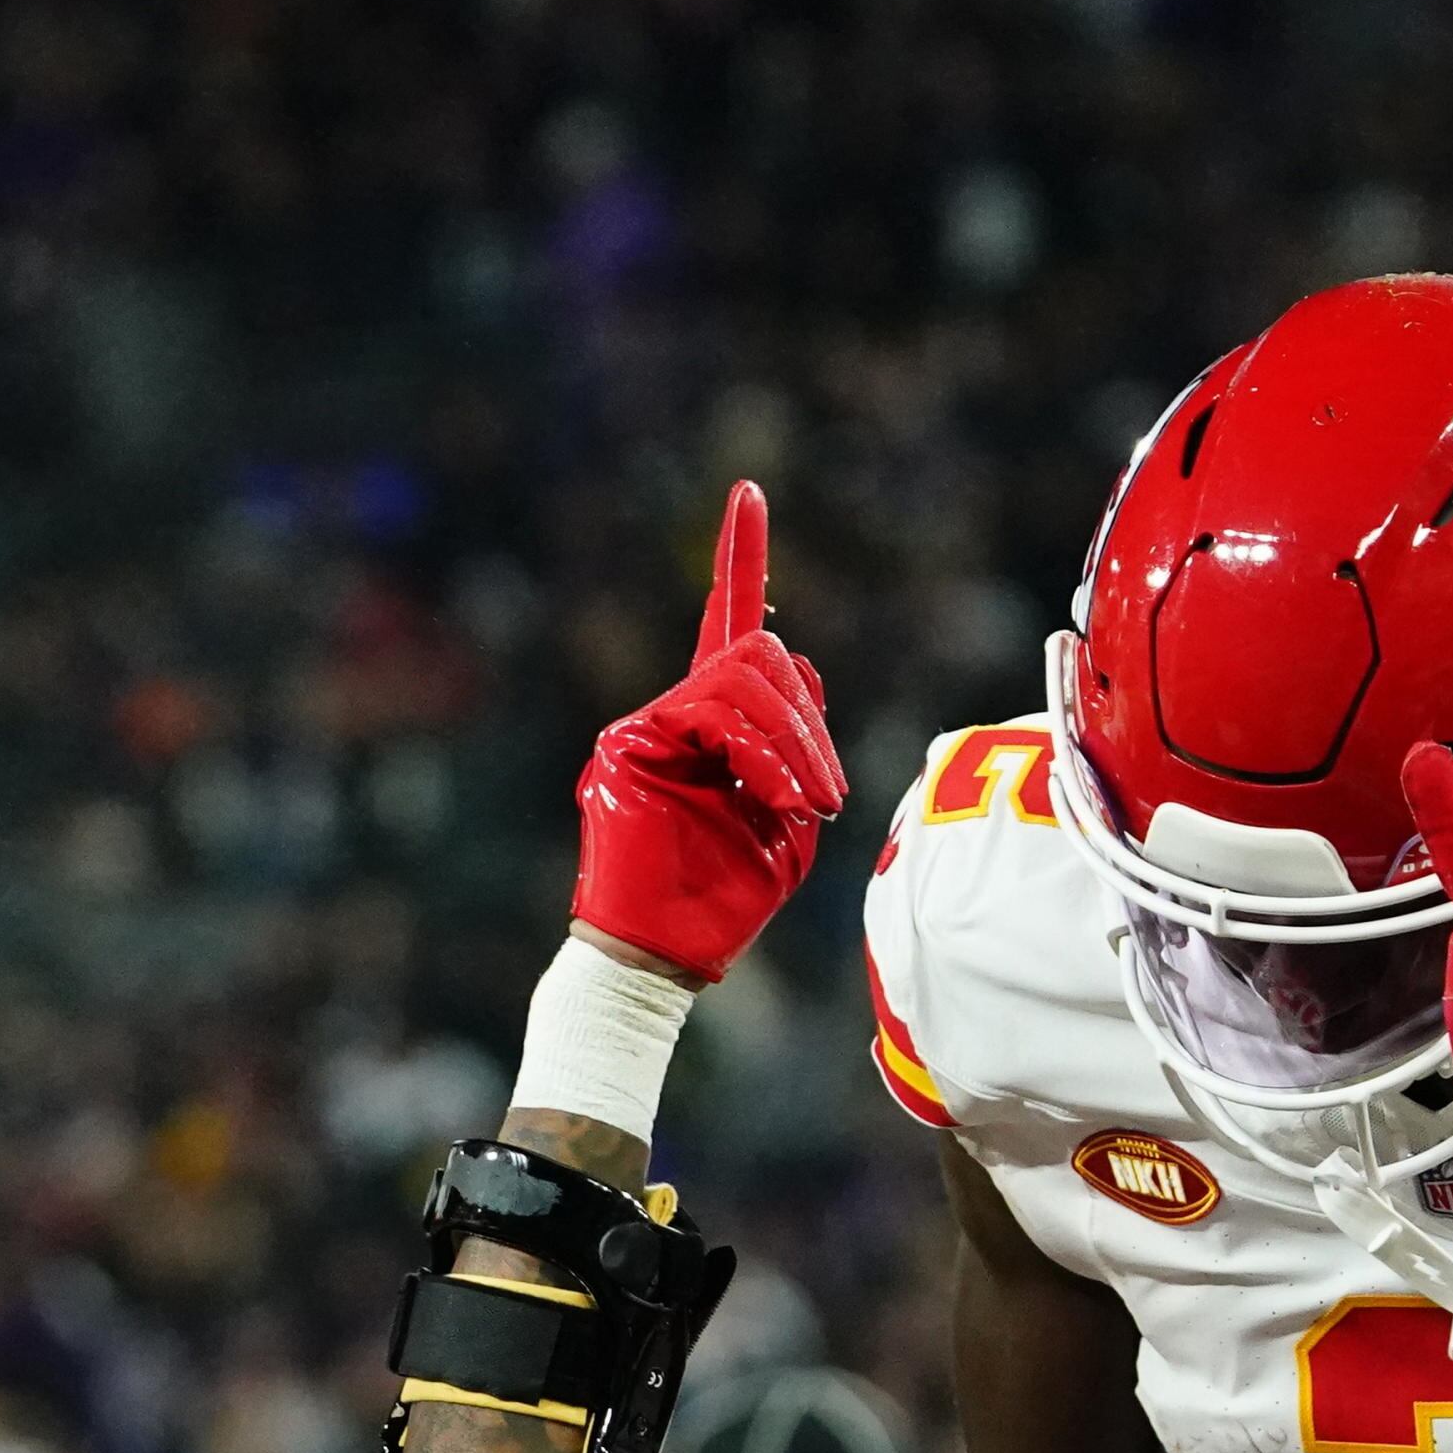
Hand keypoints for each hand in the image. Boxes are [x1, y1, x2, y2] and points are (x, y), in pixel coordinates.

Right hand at [572, 483, 845, 980]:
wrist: (660, 957)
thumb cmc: (723, 901)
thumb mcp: (787, 821)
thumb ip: (797, 749)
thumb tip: (802, 673)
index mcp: (711, 727)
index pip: (727, 626)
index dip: (739, 559)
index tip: (747, 495)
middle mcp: (673, 715)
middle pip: (756, 655)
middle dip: (807, 720)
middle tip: (825, 795)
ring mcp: (645, 726)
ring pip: (740, 675)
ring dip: (792, 740)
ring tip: (805, 804)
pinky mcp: (627, 744)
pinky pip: (711, 712)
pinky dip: (760, 753)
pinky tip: (775, 799)